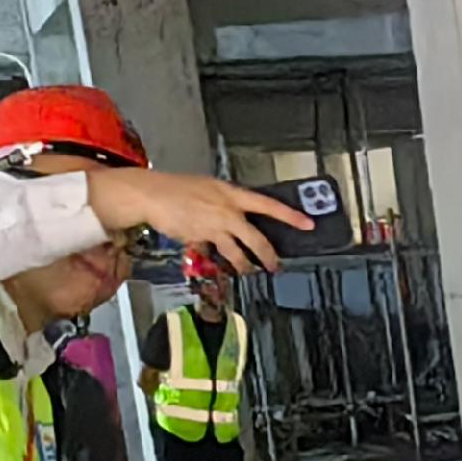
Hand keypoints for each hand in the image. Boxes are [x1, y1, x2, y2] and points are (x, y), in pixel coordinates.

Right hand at [82, 168, 310, 272]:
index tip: (308, 224)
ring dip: (246, 265)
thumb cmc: (178, 188)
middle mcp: (228, 210)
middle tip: (276, 265)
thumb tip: (236, 221)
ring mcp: (215, 226)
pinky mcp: (201, 239)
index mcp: (232, 193)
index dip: (290, 216)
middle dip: (269, 255)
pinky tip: (220, 266)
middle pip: (257, 238)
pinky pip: (215, 255)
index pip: (268, 205)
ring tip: (249, 271)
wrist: (152, 194)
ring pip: (238, 253)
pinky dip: (218, 262)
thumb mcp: (208, 189)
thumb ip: (225, 205)